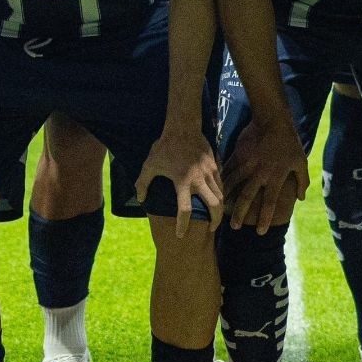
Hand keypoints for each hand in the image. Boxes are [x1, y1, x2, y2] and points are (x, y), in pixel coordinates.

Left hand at [140, 119, 223, 235]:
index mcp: (183, 183)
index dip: (183, 225)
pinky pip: (221, 184)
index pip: (185, 210)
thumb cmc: (165, 147)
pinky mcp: (215, 166)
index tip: (180, 235)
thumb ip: (143, 183)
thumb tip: (141, 199)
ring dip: (219, 209)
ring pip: (221, 196)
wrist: (183, 127)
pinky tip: (217, 198)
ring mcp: (210, 173)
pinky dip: (221, 194)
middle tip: (210, 229)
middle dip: (214, 221)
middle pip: (214, 206)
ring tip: (215, 217)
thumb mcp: (149, 165)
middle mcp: (199, 180)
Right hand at [223, 114, 307, 233]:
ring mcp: (247, 164)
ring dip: (227, 198)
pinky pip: (228, 170)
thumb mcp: (301, 162)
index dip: (264, 218)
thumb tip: (302, 199)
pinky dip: (222, 180)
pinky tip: (216, 189)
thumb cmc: (290, 142)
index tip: (260, 232)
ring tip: (221, 210)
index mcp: (275, 176)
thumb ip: (302, 181)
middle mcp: (259, 173)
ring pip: (233, 184)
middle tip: (235, 227)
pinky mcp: (238, 155)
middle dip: (240, 214)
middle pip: (247, 197)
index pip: (269, 202)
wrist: (273, 120)